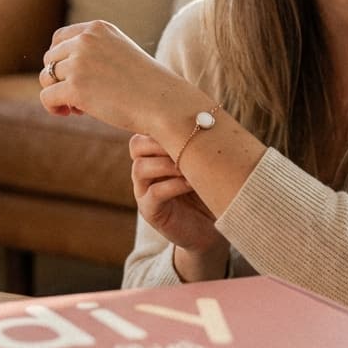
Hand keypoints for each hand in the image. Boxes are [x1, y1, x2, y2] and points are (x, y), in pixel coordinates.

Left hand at [39, 20, 178, 133]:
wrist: (165, 103)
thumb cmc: (147, 85)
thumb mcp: (120, 55)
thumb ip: (94, 53)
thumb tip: (57, 69)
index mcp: (98, 28)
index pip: (60, 39)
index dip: (61, 60)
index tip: (74, 77)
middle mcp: (86, 40)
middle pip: (50, 59)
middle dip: (60, 78)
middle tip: (79, 97)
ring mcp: (79, 63)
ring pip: (46, 77)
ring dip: (57, 93)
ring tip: (78, 107)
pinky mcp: (75, 87)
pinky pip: (47, 97)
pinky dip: (53, 107)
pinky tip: (71, 113)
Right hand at [130, 133, 228, 269]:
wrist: (211, 231)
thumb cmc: (209, 191)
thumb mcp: (205, 164)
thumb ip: (199, 145)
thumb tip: (211, 116)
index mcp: (155, 155)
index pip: (144, 132)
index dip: (160, 125)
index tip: (186, 124)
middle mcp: (145, 171)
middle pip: (136, 145)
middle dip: (160, 142)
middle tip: (186, 145)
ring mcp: (144, 191)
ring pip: (140, 168)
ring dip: (167, 163)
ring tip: (190, 167)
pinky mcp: (151, 211)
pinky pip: (153, 192)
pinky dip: (173, 185)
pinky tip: (192, 184)